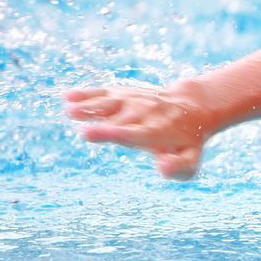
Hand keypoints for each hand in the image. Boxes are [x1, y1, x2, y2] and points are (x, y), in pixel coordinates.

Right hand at [65, 83, 212, 179]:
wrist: (192, 106)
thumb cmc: (186, 141)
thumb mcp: (190, 158)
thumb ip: (178, 166)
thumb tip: (163, 167)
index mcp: (157, 132)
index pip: (135, 133)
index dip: (117, 133)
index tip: (102, 134)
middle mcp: (143, 114)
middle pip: (118, 118)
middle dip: (104, 124)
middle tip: (83, 131)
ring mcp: (132, 101)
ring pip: (109, 102)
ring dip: (90, 106)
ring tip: (70, 110)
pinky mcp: (123, 94)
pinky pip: (104, 92)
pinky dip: (88, 94)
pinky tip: (68, 96)